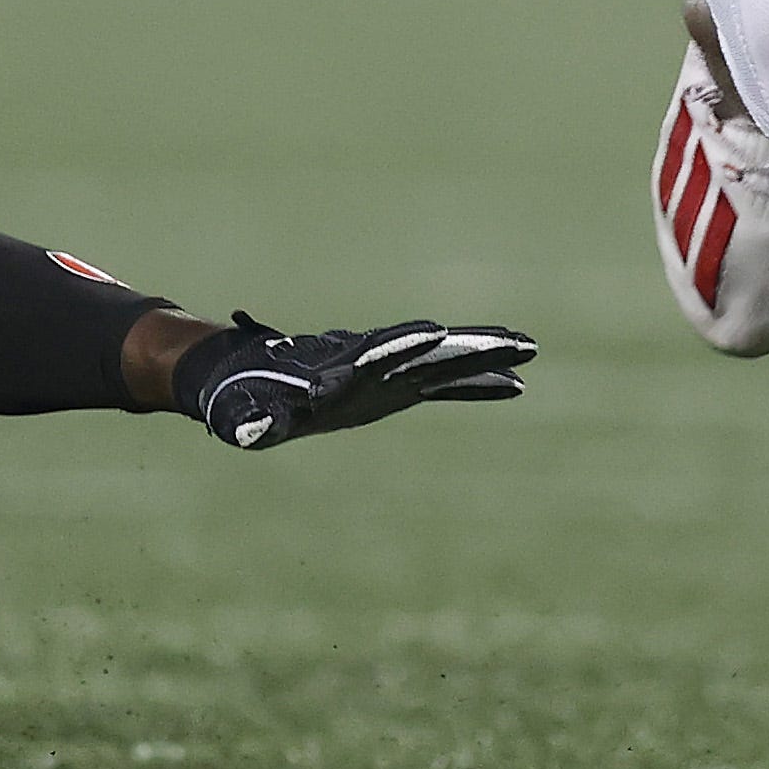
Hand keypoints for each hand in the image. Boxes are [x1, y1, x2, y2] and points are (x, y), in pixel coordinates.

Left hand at [173, 313, 536, 449]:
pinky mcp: (394, 386)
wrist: (245, 375)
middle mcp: (371, 362)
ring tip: (529, 349)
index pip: (380, 354)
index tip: (436, 334)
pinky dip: (475, 384)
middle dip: (469, 345)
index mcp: (339, 367)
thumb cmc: (239, 398)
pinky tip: (513, 384)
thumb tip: (243, 434)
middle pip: (428, 351)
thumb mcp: (239, 416)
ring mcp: (387, 372)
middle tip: (517, 339)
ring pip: (443, 361)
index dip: (406, 346)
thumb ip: (248, 424)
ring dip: (483, 356)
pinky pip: (443, 384)